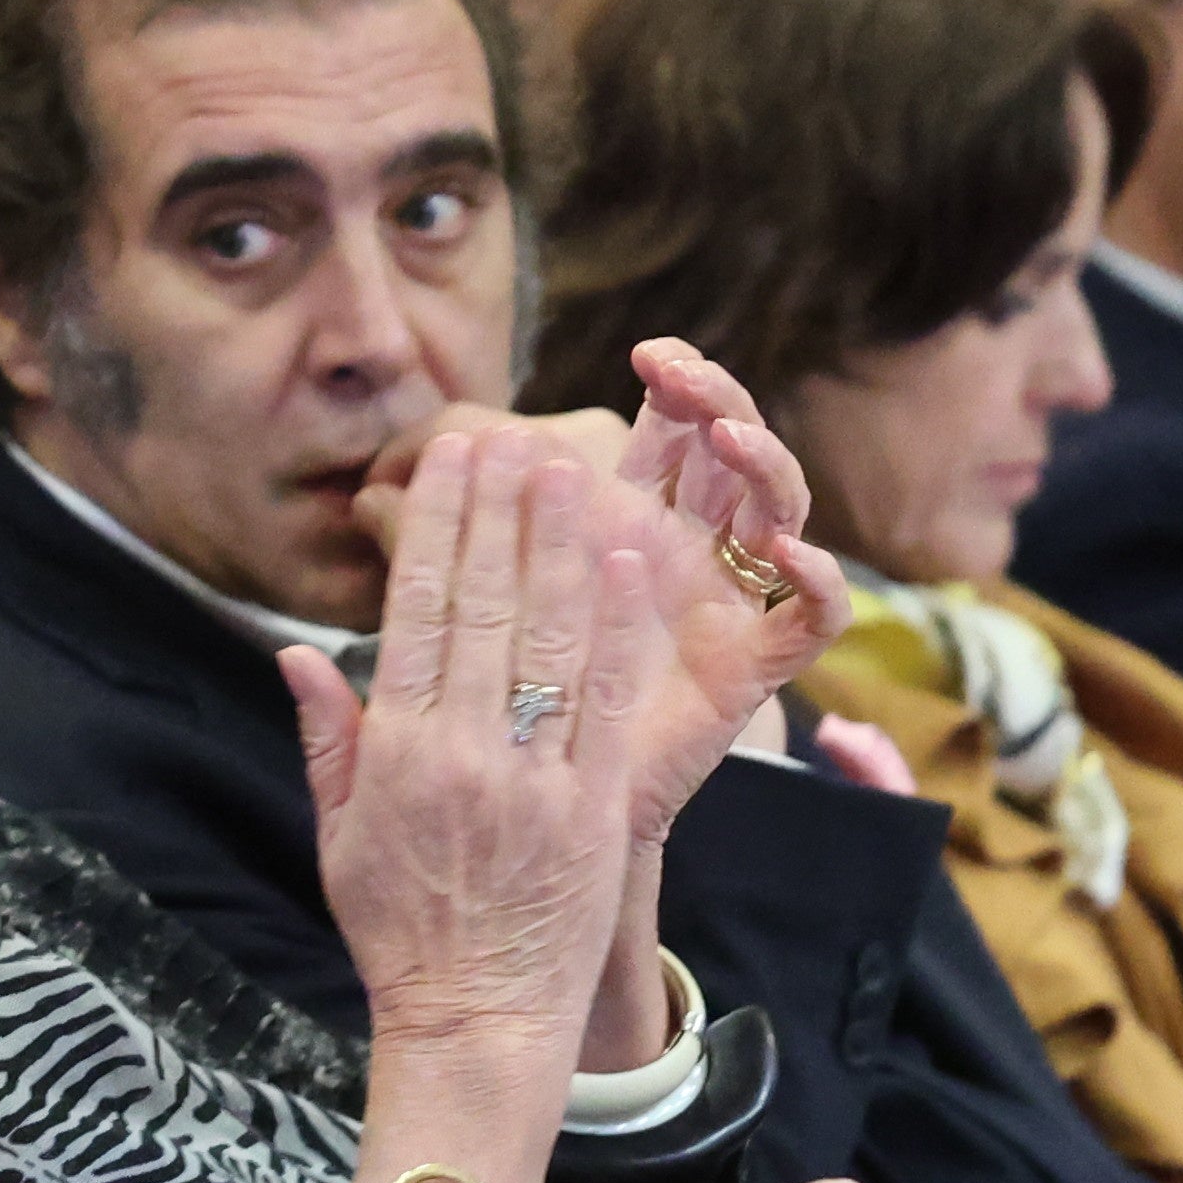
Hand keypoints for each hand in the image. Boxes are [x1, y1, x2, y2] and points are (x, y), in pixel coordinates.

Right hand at [294, 423, 650, 1057]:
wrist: (478, 1022)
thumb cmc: (402, 931)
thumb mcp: (338, 837)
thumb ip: (327, 739)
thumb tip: (297, 654)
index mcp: (396, 755)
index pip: (415, 614)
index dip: (433, 528)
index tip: (445, 462)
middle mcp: (462, 755)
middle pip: (482, 608)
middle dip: (496, 513)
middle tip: (509, 434)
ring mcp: (533, 780)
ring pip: (549, 640)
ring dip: (561, 545)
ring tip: (573, 469)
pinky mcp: (596, 808)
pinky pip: (607, 701)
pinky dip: (618, 630)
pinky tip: (627, 563)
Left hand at [360, 343, 845, 849]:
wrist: (543, 832)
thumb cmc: (498, 718)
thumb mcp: (457, 632)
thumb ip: (423, 560)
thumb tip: (366, 498)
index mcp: (621, 525)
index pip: (657, 434)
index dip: (668, 387)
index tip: (648, 351)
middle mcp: (686, 550)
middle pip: (722, 454)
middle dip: (712, 401)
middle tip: (680, 371)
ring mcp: (727, 603)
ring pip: (778, 510)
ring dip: (760, 464)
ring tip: (727, 436)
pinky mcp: (754, 666)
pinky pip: (812, 618)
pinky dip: (816, 581)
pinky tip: (787, 552)